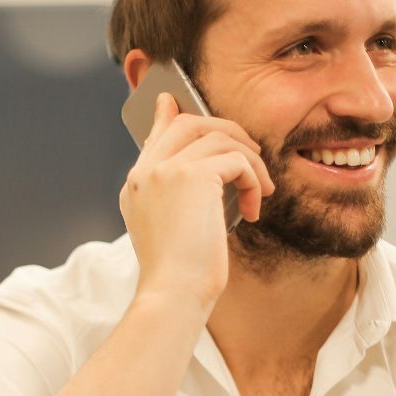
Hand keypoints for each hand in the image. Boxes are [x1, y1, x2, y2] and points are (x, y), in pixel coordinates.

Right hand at [119, 91, 272, 308]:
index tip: (172, 102)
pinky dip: (252, 179)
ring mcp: (165, 170)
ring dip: (249, 161)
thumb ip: (181, 197)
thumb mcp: (174, 231)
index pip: (155, 136)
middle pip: (188, 123)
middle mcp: (145, 172)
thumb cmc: (179, 275)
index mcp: (136, 186)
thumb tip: (209, 175)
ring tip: (259, 190)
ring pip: (218, 137)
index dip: (167, 116)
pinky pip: (236, 159)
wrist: (173, 293)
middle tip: (251, 153)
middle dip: (226, 131)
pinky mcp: (191, 175)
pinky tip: (253, 208)